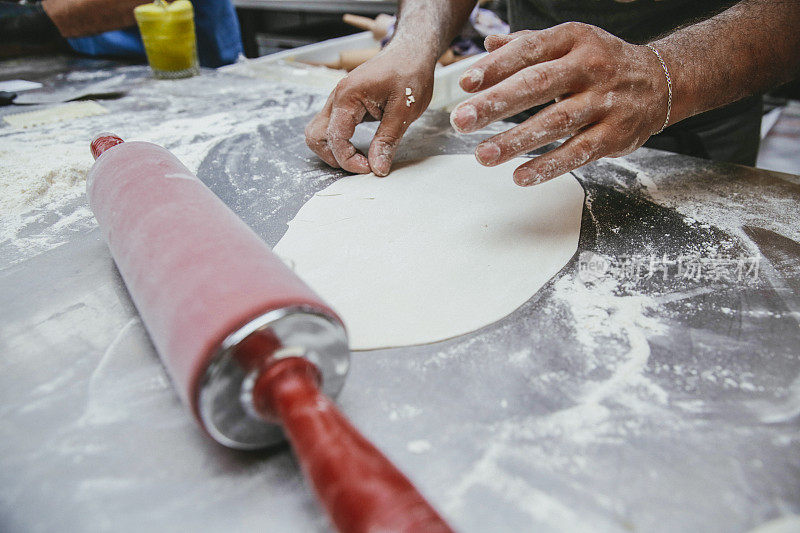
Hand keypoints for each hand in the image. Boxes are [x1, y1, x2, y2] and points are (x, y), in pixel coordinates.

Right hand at [305, 45, 434, 175]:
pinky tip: (360, 147)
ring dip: (333, 150)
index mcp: (348, 96)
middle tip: (362, 165)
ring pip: (319, 132)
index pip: (335, 138)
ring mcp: (338, 100)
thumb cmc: (409, 72)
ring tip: (359, 158)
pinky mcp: (345, 104)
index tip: (370, 168)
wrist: (411, 52)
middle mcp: (337, 97)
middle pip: (316, 136)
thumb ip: (387, 140)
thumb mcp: (404, 110)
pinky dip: (340, 141)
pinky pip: (332, 127)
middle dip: (334, 157)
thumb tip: (377, 168)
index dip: (349, 160)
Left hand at [450, 22, 668, 185]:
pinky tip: (520, 176)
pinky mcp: (614, 135)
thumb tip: (487, 45)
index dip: (496, 67)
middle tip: (461, 121)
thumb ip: (528, 44)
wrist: (661, 81)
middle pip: (538, 85)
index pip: (530, 50)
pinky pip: (578, 152)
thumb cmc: (602, 62)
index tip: (465, 83)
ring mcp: (605, 102)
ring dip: (516, 141)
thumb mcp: (570, 43)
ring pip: (556, 122)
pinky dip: (548, 166)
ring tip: (483, 155)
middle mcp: (591, 68)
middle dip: (495, 104)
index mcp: (574, 41)